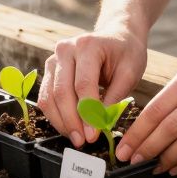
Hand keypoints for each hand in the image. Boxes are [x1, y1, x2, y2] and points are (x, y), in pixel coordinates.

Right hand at [37, 27, 147, 146]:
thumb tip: (99, 125)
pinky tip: (69, 127)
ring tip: (76, 138)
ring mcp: (53, 59)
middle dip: (72, 121)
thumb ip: (114, 97)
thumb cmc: (125, 54)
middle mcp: (65, 49)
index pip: (83, 85)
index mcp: (88, 45)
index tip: (94, 135)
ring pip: (49, 97)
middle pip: (62, 92)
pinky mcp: (49, 70)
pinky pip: (46, 97)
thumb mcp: (130, 73)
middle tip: (83, 141)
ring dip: (61, 121)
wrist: (116, 36)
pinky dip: (55, 115)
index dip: (87, 113)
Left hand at [115, 57, 176, 174]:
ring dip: (167, 159)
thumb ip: (171, 99)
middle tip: (133, 161)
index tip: (124, 147)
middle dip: (147, 148)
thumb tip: (142, 130)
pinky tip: (174, 167)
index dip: (137, 132)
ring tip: (153, 167)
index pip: (156, 109)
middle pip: (170, 128)